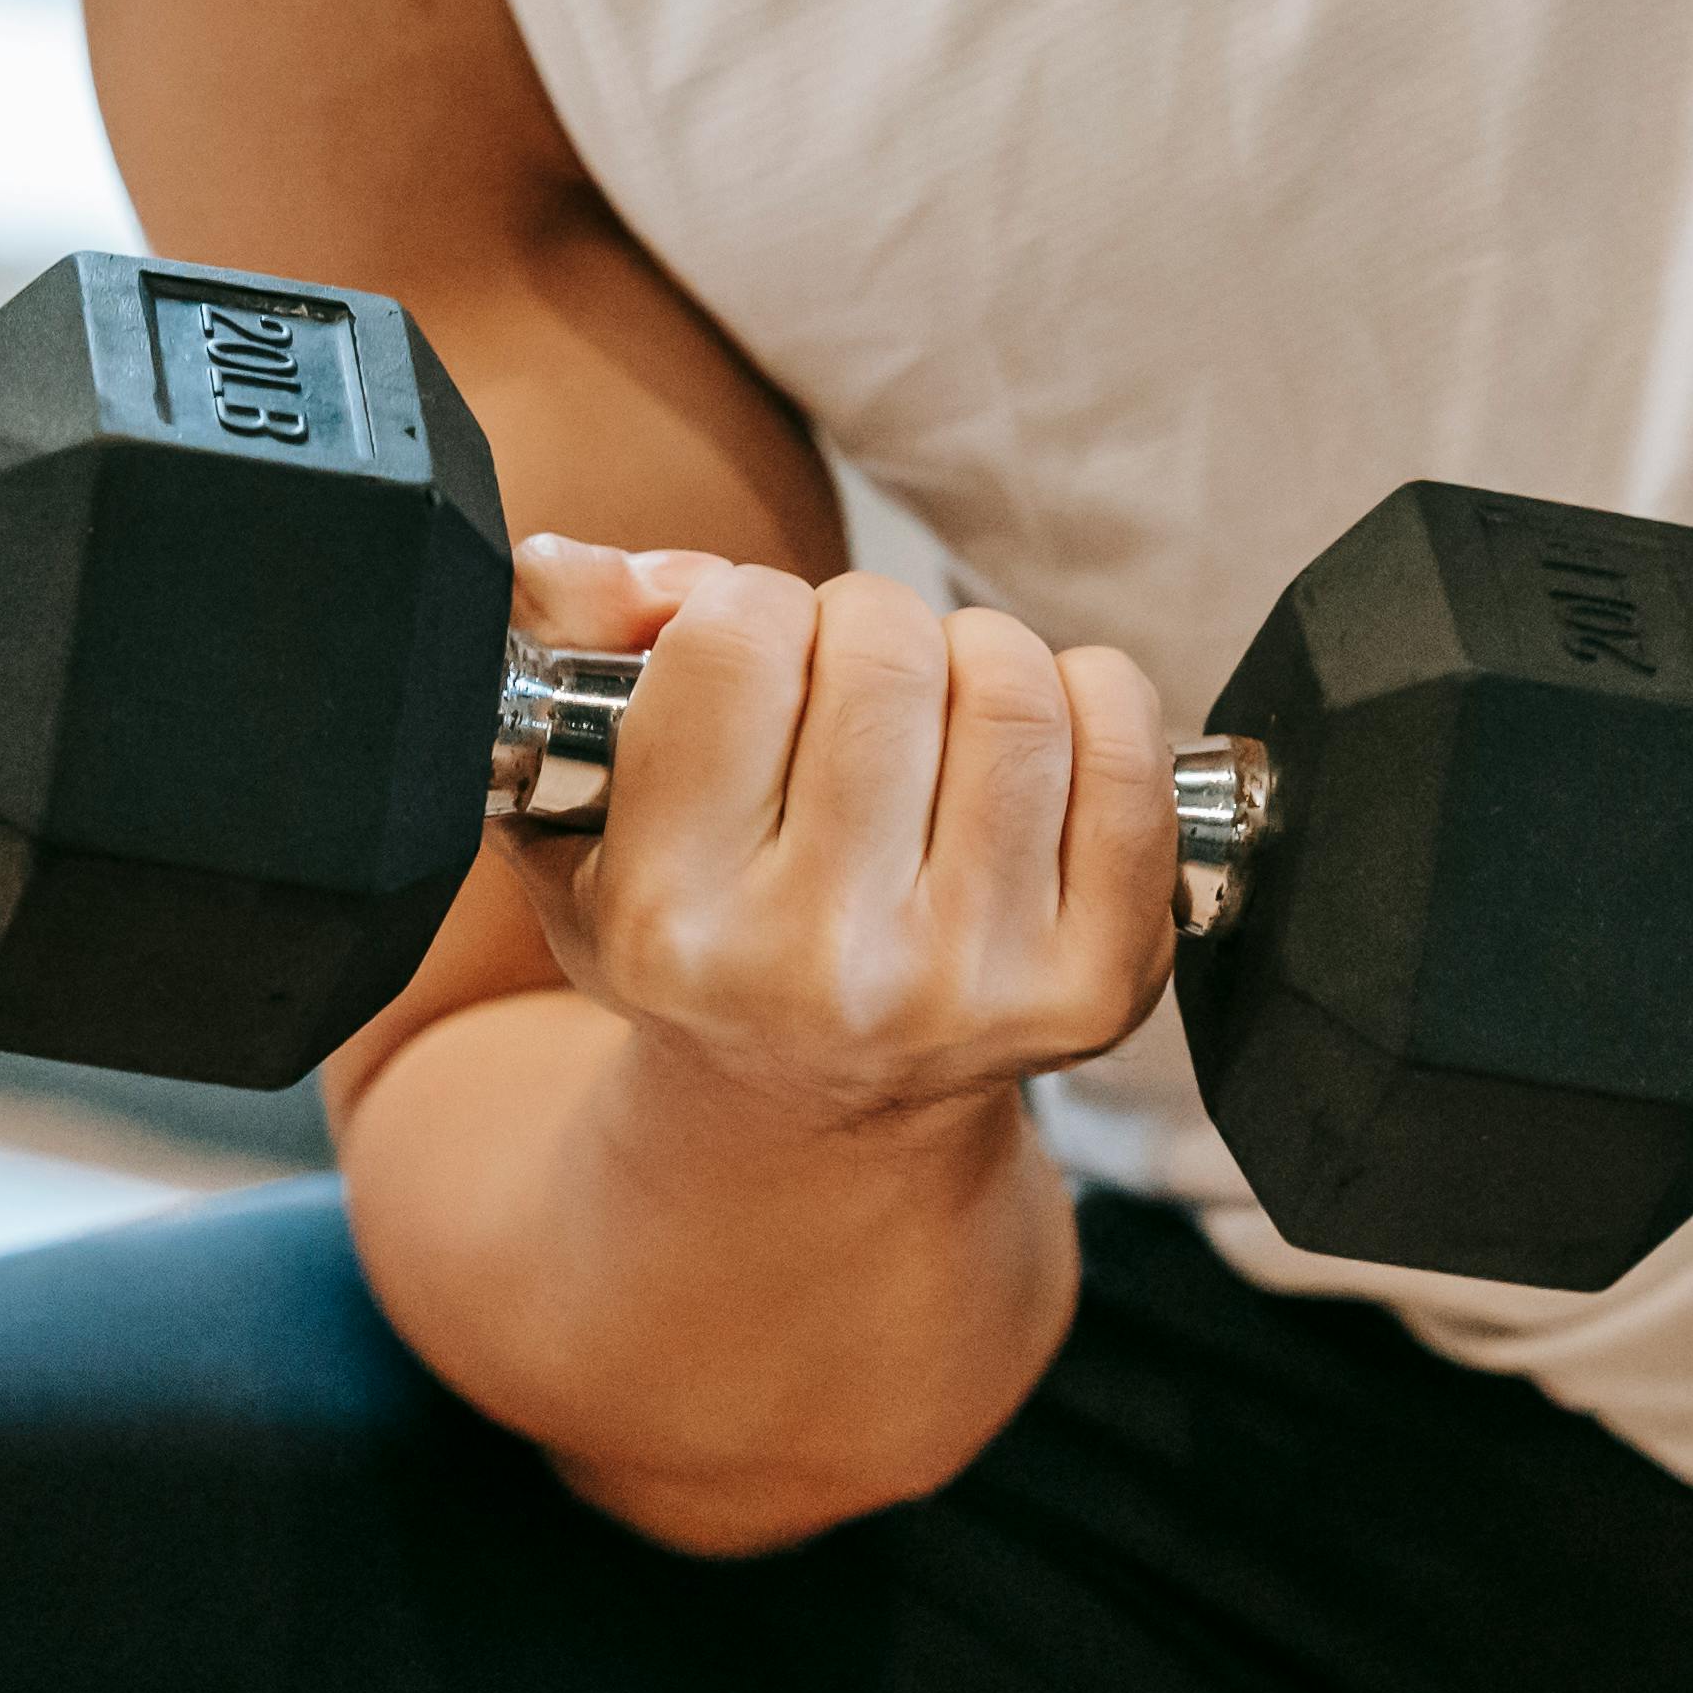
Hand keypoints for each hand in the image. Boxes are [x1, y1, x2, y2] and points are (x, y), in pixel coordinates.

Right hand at [498, 541, 1181, 1134]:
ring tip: (937, 720)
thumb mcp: (577, 808)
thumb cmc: (704, 926)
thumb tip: (663, 578)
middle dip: (867, 628)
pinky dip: (1090, 703)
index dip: (746, 610)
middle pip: (886, 647)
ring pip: (1013, 685)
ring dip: (977, 661)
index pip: (737, 638)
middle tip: (852, 689)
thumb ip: (566, 641)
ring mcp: (970, 983)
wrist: (820, 1114)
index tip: (751, 661)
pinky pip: (1126, 751)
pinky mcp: (1094, 983)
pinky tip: (1033, 751)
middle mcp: (820, 968)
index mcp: (672, 922)